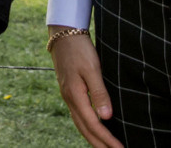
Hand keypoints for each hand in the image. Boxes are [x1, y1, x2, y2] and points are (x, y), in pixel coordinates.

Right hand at [49, 27, 117, 147]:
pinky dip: (87, 127)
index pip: (93, 125)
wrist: (63, 33)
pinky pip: (78, 116)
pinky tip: (94, 128)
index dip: (107, 139)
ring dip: (93, 138)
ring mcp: (68, 95)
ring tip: (105, 147)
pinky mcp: (69, 91)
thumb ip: (99, 93)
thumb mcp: (92, 69)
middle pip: (84, 129)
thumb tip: (106, 118)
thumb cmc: (80, 49)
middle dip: (99, 144)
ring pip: (80, 124)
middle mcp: (70, 99)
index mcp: (75, 95)